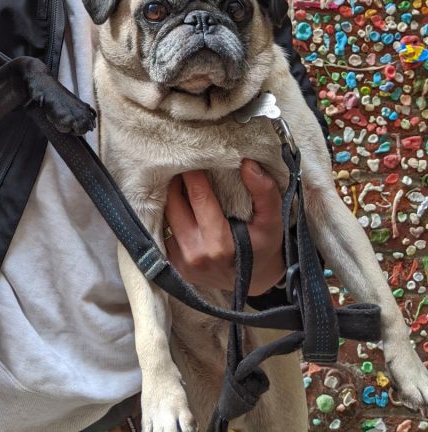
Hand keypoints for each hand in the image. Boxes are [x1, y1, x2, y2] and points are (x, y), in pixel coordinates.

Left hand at [163, 160, 284, 295]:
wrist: (256, 279)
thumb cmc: (264, 245)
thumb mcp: (273, 220)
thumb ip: (264, 191)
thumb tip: (247, 163)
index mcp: (219, 244)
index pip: (197, 195)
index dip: (193, 171)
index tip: (193, 154)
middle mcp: (195, 254)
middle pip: (174, 203)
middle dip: (177, 180)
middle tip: (183, 163)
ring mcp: (181, 262)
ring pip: (165, 216)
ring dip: (170, 196)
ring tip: (179, 180)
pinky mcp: (174, 266)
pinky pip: (162, 231)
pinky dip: (168, 214)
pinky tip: (177, 202)